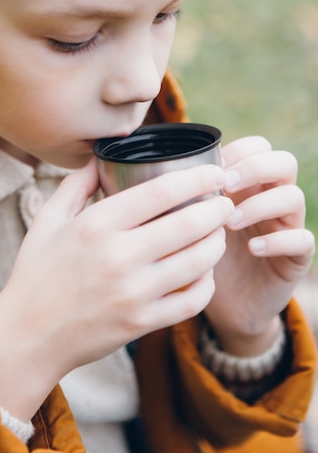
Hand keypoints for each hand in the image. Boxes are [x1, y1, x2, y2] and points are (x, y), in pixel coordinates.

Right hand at [0, 158, 232, 419]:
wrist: (28, 337)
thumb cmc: (36, 274)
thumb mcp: (47, 221)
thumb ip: (75, 185)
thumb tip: (99, 158)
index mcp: (96, 224)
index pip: (162, 191)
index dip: (198, 179)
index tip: (215, 173)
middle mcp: (118, 256)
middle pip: (189, 222)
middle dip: (218, 208)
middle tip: (227, 202)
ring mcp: (133, 292)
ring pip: (198, 260)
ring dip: (217, 242)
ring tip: (219, 232)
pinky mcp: (141, 323)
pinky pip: (192, 300)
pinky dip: (207, 283)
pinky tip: (205, 271)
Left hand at [205, 136, 314, 354]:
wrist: (223, 304)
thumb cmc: (202, 254)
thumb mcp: (189, 222)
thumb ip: (184, 196)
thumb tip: (149, 173)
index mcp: (248, 183)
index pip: (259, 147)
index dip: (241, 150)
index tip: (214, 168)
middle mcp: (271, 198)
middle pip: (284, 162)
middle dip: (255, 168)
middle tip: (227, 186)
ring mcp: (287, 225)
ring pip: (294, 196)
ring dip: (260, 205)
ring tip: (230, 222)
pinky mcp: (296, 256)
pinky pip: (303, 239)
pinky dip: (278, 241)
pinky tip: (252, 248)